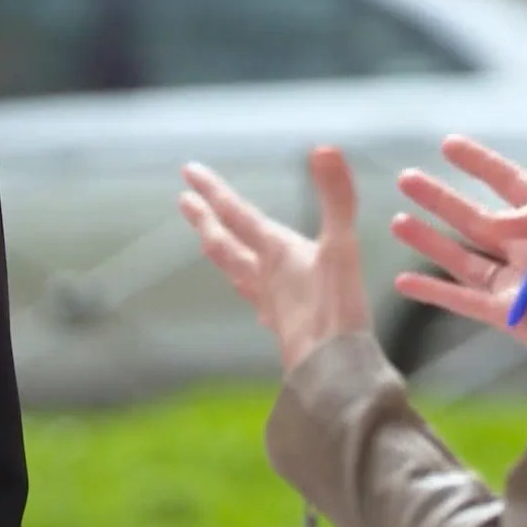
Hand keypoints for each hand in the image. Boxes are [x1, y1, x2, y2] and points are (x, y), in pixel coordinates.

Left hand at [178, 147, 372, 371]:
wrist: (332, 377)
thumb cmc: (337, 312)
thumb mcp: (342, 247)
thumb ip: (336, 198)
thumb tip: (325, 149)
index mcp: (275, 253)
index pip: (237, 214)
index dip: (213, 190)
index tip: (188, 171)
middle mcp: (266, 277)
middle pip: (225, 243)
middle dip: (205, 220)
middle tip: (183, 201)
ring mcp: (272, 305)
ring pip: (236, 273)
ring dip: (220, 253)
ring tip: (207, 244)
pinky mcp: (284, 330)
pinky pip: (258, 303)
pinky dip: (250, 292)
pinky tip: (257, 304)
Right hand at [391, 135, 526, 359]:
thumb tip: (498, 219)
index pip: (511, 184)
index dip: (481, 164)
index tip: (448, 144)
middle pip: (476, 218)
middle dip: (440, 199)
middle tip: (406, 178)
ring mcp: (517, 283)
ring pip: (463, 258)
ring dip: (429, 240)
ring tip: (397, 223)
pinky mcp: (510, 315)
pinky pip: (463, 301)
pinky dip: (433, 292)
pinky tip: (403, 283)